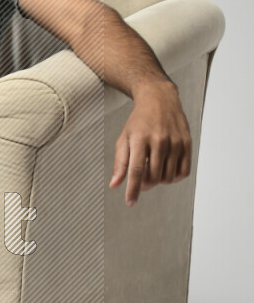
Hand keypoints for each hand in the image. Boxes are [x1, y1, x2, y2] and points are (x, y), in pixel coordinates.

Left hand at [109, 82, 191, 205]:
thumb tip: (115, 185)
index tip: (130, 202)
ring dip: (159, 180)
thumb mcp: (124, 138)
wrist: (160, 100)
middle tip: (142, 178)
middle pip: (154, 177)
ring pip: (168, 177)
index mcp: (140, 139)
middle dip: (146, 184)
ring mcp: (175, 142)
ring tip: (153, 169)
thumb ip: (120, 163)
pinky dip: (174, 177)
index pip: (136, 170)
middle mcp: (159, 140)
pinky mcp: (187, 143)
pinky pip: (183, 172)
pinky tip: (167, 169)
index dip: (133, 190)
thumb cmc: (139, 121)